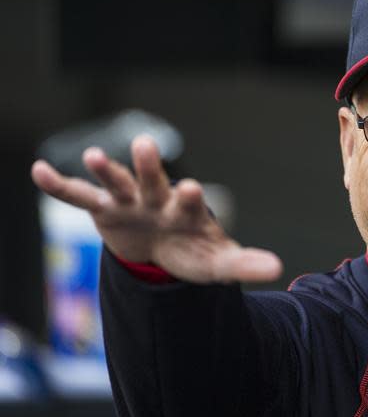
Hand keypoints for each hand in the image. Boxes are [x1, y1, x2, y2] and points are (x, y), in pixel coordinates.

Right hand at [31, 135, 281, 283]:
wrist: (162, 246)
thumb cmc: (192, 250)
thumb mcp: (216, 263)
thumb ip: (243, 264)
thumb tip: (278, 269)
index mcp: (186, 211)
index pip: (189, 203)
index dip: (190, 198)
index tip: (193, 189)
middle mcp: (157, 199)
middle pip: (153, 181)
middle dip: (150, 167)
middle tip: (146, 146)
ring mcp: (129, 201)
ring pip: (116, 182)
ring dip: (105, 170)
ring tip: (94, 156)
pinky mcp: (104, 209)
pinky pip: (80, 196)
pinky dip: (61, 186)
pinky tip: (39, 171)